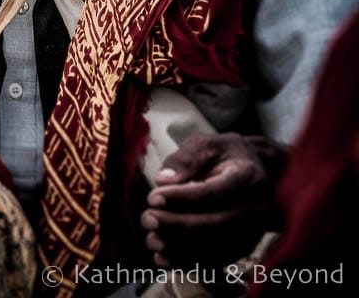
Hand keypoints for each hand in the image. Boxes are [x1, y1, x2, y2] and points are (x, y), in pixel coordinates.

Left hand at [140, 132, 285, 268]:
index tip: (153, 198)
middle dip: (177, 224)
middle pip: (215, 223)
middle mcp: (256, 206)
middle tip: (147, 218)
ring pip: (216, 247)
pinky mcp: (246, 246)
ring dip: (180, 248)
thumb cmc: (227, 155)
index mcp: (247, 175)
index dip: (182, 197)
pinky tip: (164, 258)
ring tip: (152, 239)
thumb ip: (185, 158)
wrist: (261, 173)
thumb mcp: (207, 144)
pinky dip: (189, 262)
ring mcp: (254, 230)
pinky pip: (217, 260)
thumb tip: (163, 181)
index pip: (213, 191)